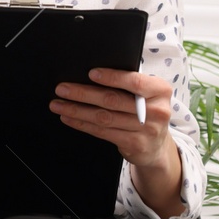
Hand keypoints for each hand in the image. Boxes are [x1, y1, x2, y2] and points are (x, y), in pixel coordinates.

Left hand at [50, 67, 171, 168]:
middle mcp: (157, 110)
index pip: (135, 81)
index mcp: (160, 90)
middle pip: (113, 100)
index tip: (90, 73)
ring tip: (58, 104)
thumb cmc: (145, 111)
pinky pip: (103, 132)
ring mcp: (147, 130)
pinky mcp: (135, 144)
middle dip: (83, 93)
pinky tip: (70, 118)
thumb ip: (128, 83)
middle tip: (62, 89)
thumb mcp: (146, 94)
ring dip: (77, 110)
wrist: (156, 146)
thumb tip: (91, 74)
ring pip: (104, 117)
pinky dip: (82, 124)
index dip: (112, 77)